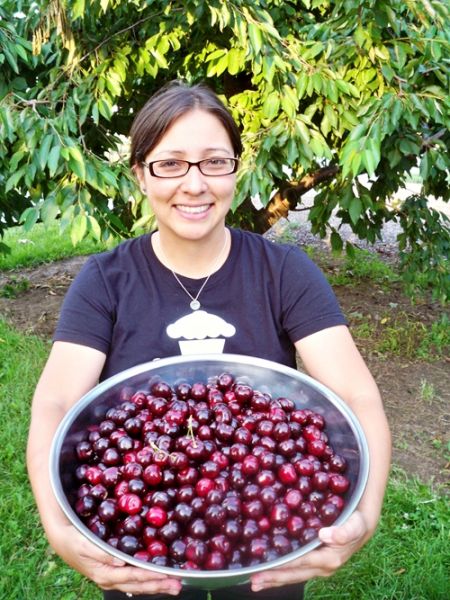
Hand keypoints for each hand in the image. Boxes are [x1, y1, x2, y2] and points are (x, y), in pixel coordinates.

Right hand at [54, 524, 181, 595]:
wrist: (62, 541)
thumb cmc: (73, 541)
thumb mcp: (84, 544)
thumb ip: (102, 553)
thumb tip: (120, 562)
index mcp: (104, 574)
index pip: (132, 577)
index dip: (150, 577)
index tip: (165, 575)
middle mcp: (110, 580)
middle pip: (138, 586)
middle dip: (159, 586)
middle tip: (177, 585)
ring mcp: (112, 578)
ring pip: (137, 586)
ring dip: (156, 586)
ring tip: (174, 586)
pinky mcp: (113, 573)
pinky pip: (133, 581)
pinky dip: (147, 581)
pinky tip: (157, 580)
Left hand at [250, 511, 367, 590]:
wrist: (361, 527)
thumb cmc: (357, 523)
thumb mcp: (355, 524)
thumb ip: (343, 532)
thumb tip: (325, 535)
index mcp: (329, 559)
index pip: (301, 563)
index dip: (283, 566)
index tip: (266, 568)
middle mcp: (322, 567)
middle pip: (294, 574)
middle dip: (273, 578)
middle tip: (253, 581)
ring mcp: (318, 567)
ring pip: (293, 575)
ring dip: (274, 579)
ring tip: (255, 583)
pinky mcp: (314, 562)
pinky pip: (295, 569)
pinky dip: (281, 572)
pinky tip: (268, 572)